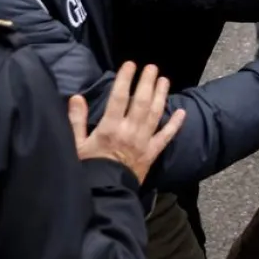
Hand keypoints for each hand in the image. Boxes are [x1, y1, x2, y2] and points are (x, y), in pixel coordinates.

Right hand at [68, 62, 183, 183]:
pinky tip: (182, 112)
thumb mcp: (76, 145)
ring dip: (161, 95)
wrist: (105, 194)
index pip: (119, 97)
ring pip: (155, 114)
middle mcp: (130, 131)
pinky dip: (175, 124)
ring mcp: (144, 142)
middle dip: (147, 82)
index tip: (130, 64)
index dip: (126, 79)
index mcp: (110, 128)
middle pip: (141, 101)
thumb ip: (76, 120)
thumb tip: (76, 97)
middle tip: (152, 67)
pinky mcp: (152, 153)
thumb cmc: (89, 169)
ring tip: (164, 80)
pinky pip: (166, 137)